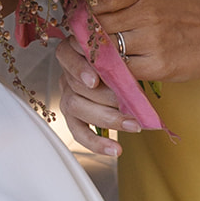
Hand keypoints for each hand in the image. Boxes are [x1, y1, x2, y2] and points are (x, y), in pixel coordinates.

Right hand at [54, 37, 138, 157]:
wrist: (133, 72)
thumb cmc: (126, 59)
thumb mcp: (122, 53)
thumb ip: (117, 57)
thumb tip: (127, 71)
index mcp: (75, 51)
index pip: (66, 55)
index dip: (78, 69)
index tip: (94, 80)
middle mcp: (68, 74)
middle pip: (75, 86)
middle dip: (104, 97)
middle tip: (130, 104)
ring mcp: (69, 96)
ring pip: (76, 108)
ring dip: (107, 118)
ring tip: (133, 125)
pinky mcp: (74, 117)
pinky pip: (79, 132)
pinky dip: (97, 142)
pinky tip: (115, 149)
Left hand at [90, 0, 199, 83]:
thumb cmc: (184, 8)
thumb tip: (82, 2)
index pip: (94, 2)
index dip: (82, 13)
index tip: (78, 19)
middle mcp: (146, 12)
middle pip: (96, 27)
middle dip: (86, 35)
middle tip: (83, 40)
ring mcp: (152, 40)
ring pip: (106, 50)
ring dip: (99, 54)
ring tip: (100, 53)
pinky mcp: (158, 66)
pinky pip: (122, 70)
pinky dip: (115, 70)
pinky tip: (118, 65)